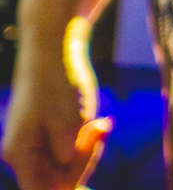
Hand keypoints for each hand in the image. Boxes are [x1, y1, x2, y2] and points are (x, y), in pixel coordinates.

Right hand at [2, 19, 108, 189]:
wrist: (55, 48)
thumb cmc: (58, 81)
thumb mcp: (69, 121)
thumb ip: (67, 157)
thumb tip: (65, 187)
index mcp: (20, 154)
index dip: (70, 185)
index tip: (92, 175)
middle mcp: (22, 154)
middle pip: (56, 181)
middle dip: (84, 161)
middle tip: (99, 129)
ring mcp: (33, 145)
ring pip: (65, 165)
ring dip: (87, 149)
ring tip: (99, 123)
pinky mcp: (46, 135)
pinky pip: (68, 150)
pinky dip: (85, 140)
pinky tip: (96, 123)